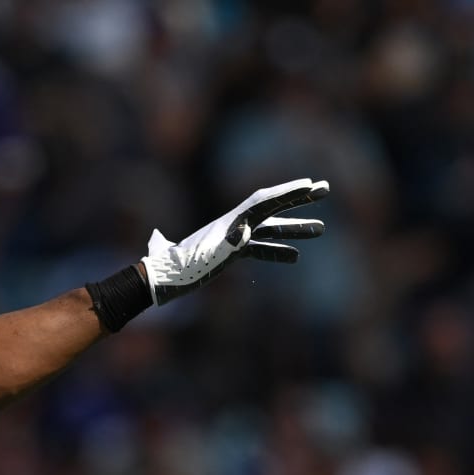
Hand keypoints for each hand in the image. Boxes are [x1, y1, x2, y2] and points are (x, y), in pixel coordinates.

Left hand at [142, 178, 328, 304]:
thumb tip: (242, 234)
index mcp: (230, 221)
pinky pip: (258, 250)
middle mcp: (233, 224)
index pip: (264, 201)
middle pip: (271, 208)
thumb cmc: (179, 266)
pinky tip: (295, 257)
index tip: (311, 185)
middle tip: (326, 189)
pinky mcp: (228, 254)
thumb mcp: (205, 252)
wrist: (160, 278)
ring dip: (294, 228)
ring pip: (269, 230)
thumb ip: (225, 241)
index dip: (288, 193)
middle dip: (298, 200)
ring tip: (322, 229)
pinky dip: (275, 251)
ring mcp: (232, 238)